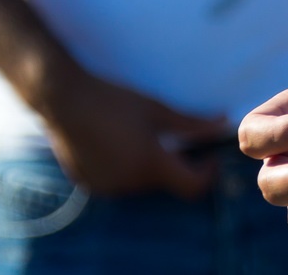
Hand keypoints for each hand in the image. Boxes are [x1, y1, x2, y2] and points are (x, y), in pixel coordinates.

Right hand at [37, 65, 227, 199]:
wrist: (63, 101)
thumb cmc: (114, 100)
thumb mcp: (157, 108)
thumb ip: (193, 123)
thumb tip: (224, 125)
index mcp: (150, 164)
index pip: (193, 187)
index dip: (208, 174)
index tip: (209, 155)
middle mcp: (130, 183)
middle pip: (167, 182)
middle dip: (177, 163)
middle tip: (176, 137)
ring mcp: (108, 187)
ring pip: (142, 183)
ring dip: (150, 166)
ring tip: (141, 135)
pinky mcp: (90, 185)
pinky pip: (119, 183)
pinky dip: (127, 169)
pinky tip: (117, 143)